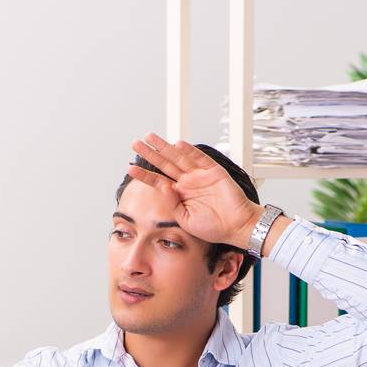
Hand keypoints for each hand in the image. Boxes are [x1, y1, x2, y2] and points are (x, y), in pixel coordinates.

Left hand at [127, 133, 260, 248]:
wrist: (236, 227)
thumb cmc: (213, 228)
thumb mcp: (186, 220)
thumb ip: (172, 204)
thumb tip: (162, 187)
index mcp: (180, 195)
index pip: (158, 181)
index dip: (144, 175)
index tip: (130, 168)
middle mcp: (188, 182)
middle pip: (165, 164)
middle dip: (150, 154)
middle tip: (135, 143)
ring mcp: (200, 176)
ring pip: (179, 157)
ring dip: (165, 147)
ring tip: (150, 138)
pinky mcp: (214, 172)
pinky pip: (200, 159)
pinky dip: (190, 151)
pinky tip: (178, 144)